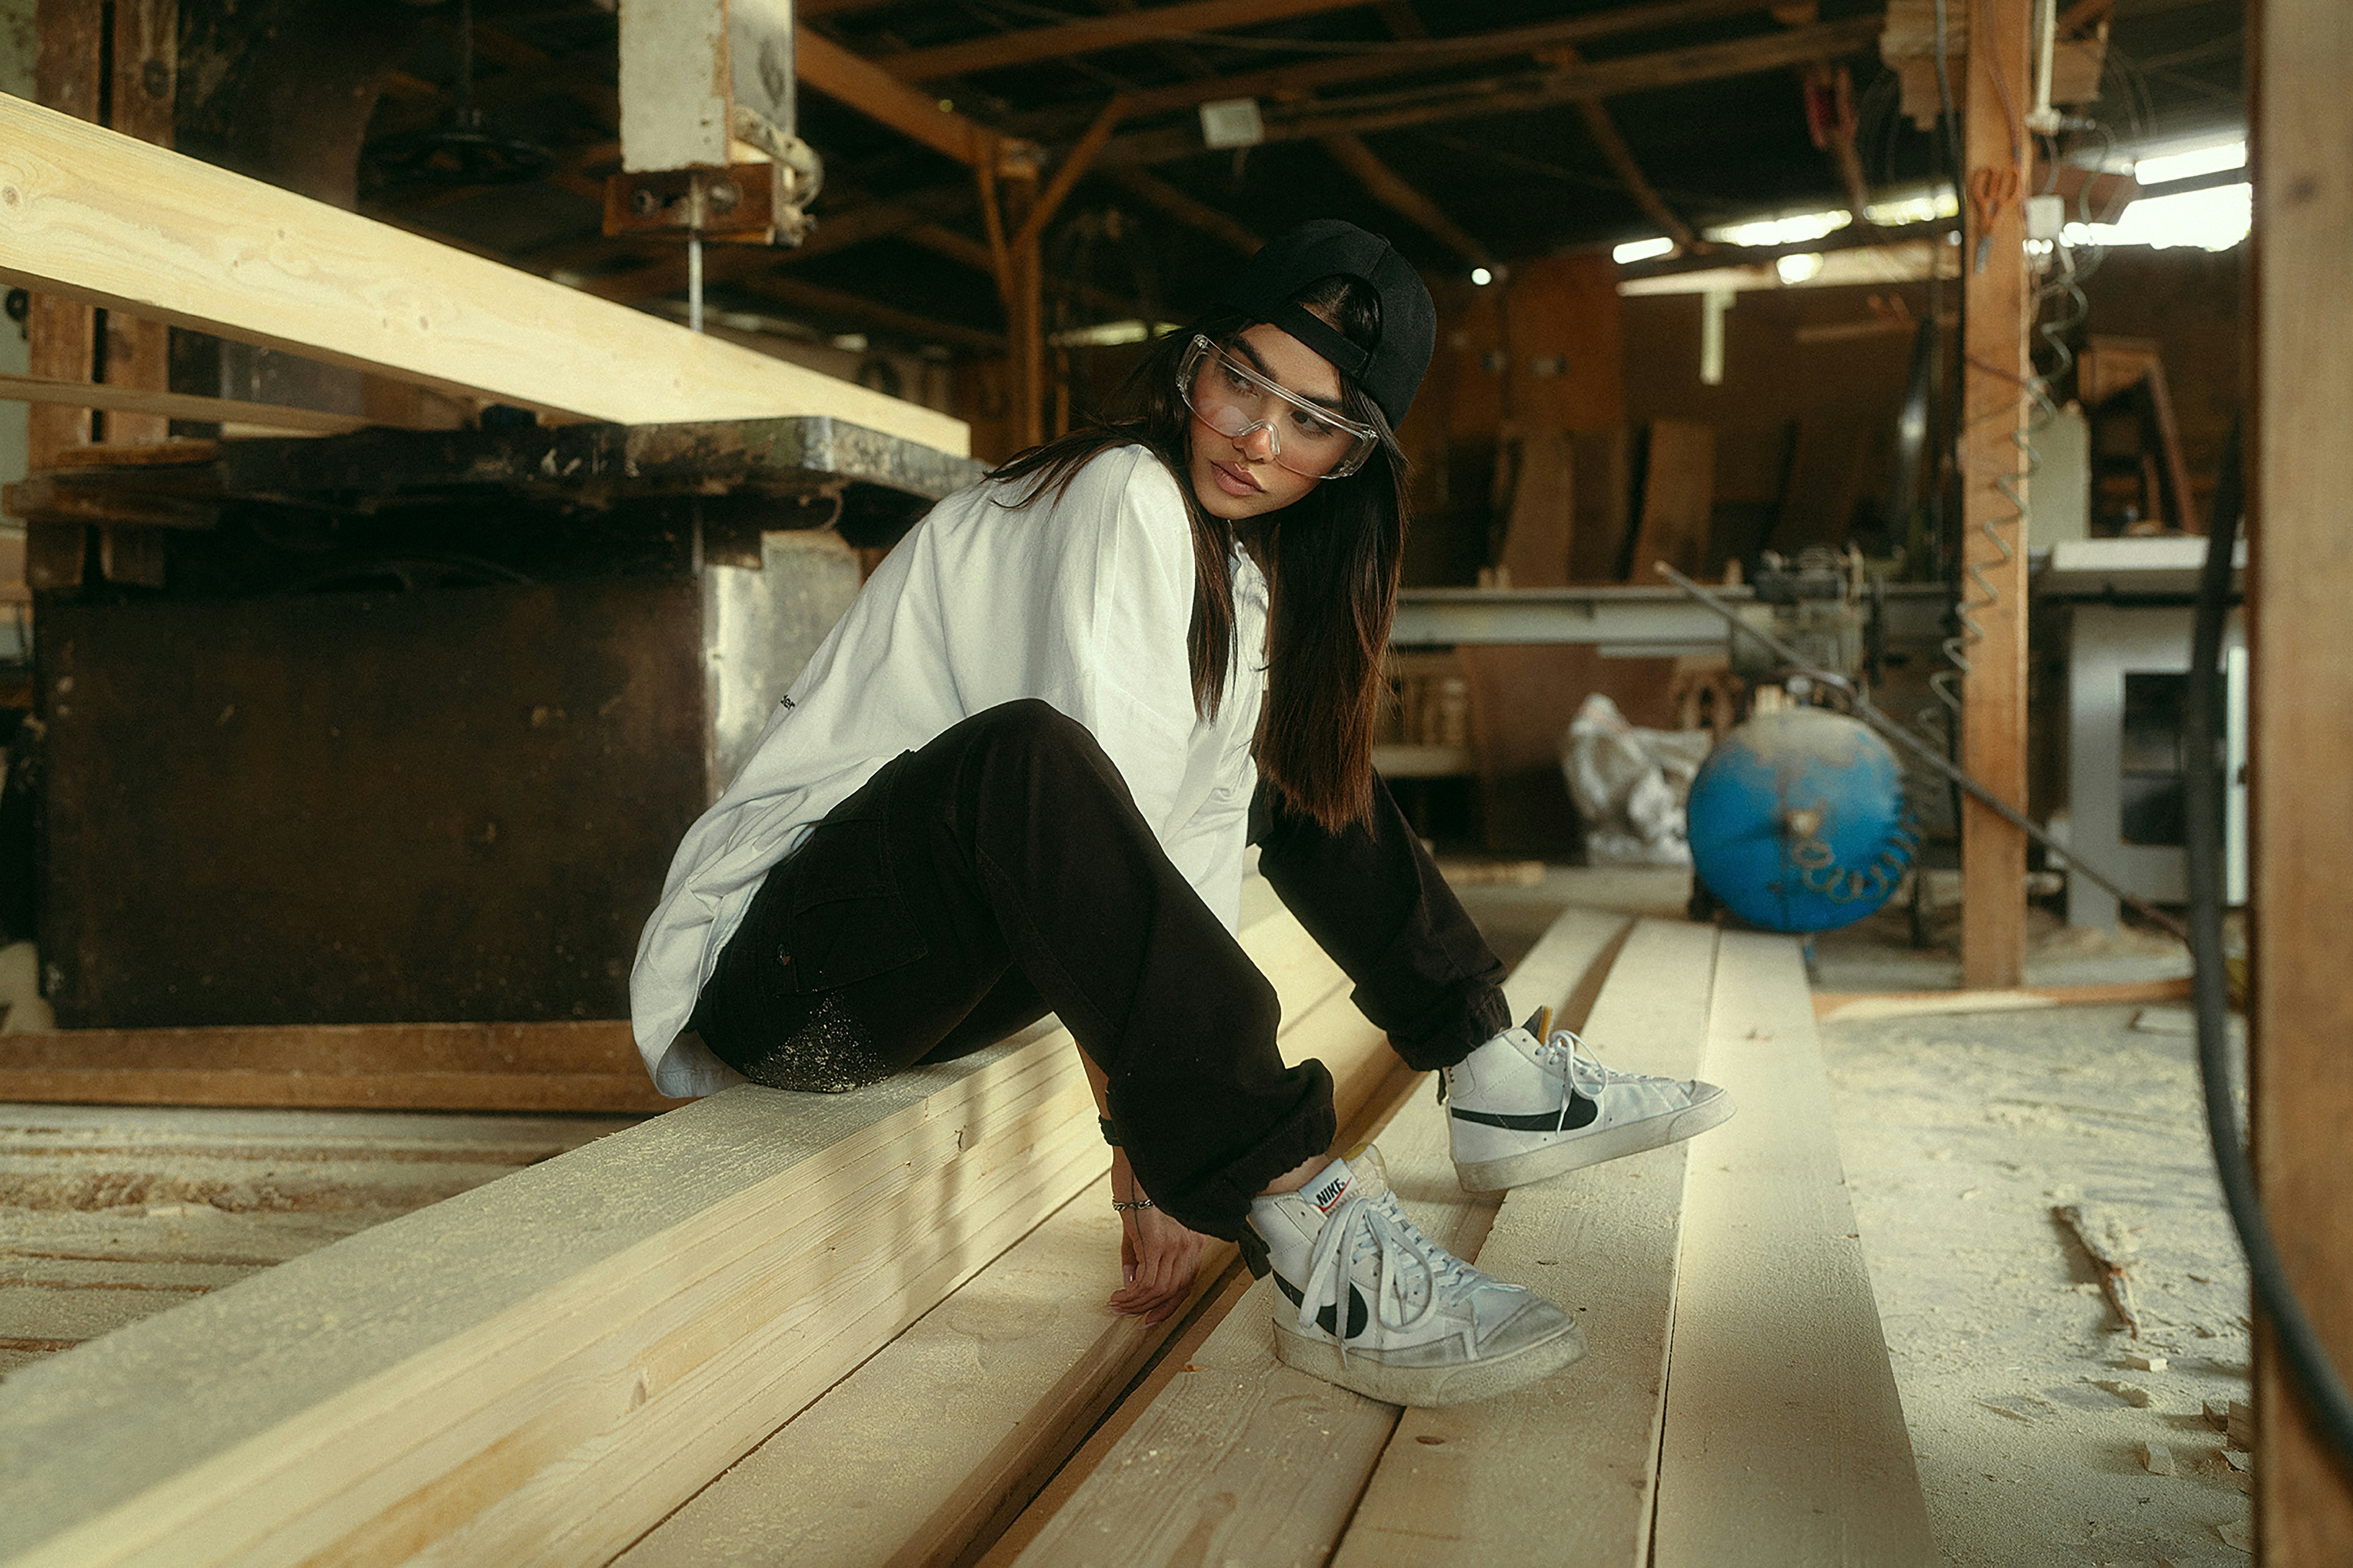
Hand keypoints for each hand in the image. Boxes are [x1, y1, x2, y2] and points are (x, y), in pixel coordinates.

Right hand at [1106, 1154, 1206, 1324]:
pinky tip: (1118, 1296)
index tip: (1152, 1317)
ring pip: (1159, 1289)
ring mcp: (1175, 1244)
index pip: (1187, 1282)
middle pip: (1175, 1290)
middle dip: (1151, 1309)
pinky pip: (1146, 1281)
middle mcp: (1189, 1244)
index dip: (1170, 1305)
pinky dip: (1131, 1295)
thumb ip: (1140, 1255)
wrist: (1138, 1161)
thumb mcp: (1145, 1224)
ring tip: (1118, 1304)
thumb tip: (1131, 1282)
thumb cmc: (1141, 1186)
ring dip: (1137, 1304)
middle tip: (1130, 1316)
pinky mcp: (1157, 1242)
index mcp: (1193, 1239)